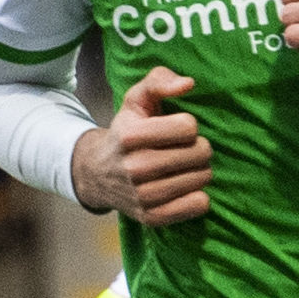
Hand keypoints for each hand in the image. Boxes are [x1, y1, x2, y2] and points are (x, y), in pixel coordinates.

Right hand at [70, 66, 212, 224]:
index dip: (188, 125)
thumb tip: (188, 84)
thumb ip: (159, 81)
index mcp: (129, 136)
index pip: (188, 127)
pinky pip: (198, 205)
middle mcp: (134, 168)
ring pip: (201, 178)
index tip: (177, 129)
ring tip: (184, 167)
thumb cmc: (126, 131)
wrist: (96, 174)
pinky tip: (185, 188)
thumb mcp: (136, 100)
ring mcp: (142, 196)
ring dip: (200, 170)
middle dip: (199, 147)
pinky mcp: (151, 217)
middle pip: (199, 153)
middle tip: (186, 149)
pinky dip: (199, 196)